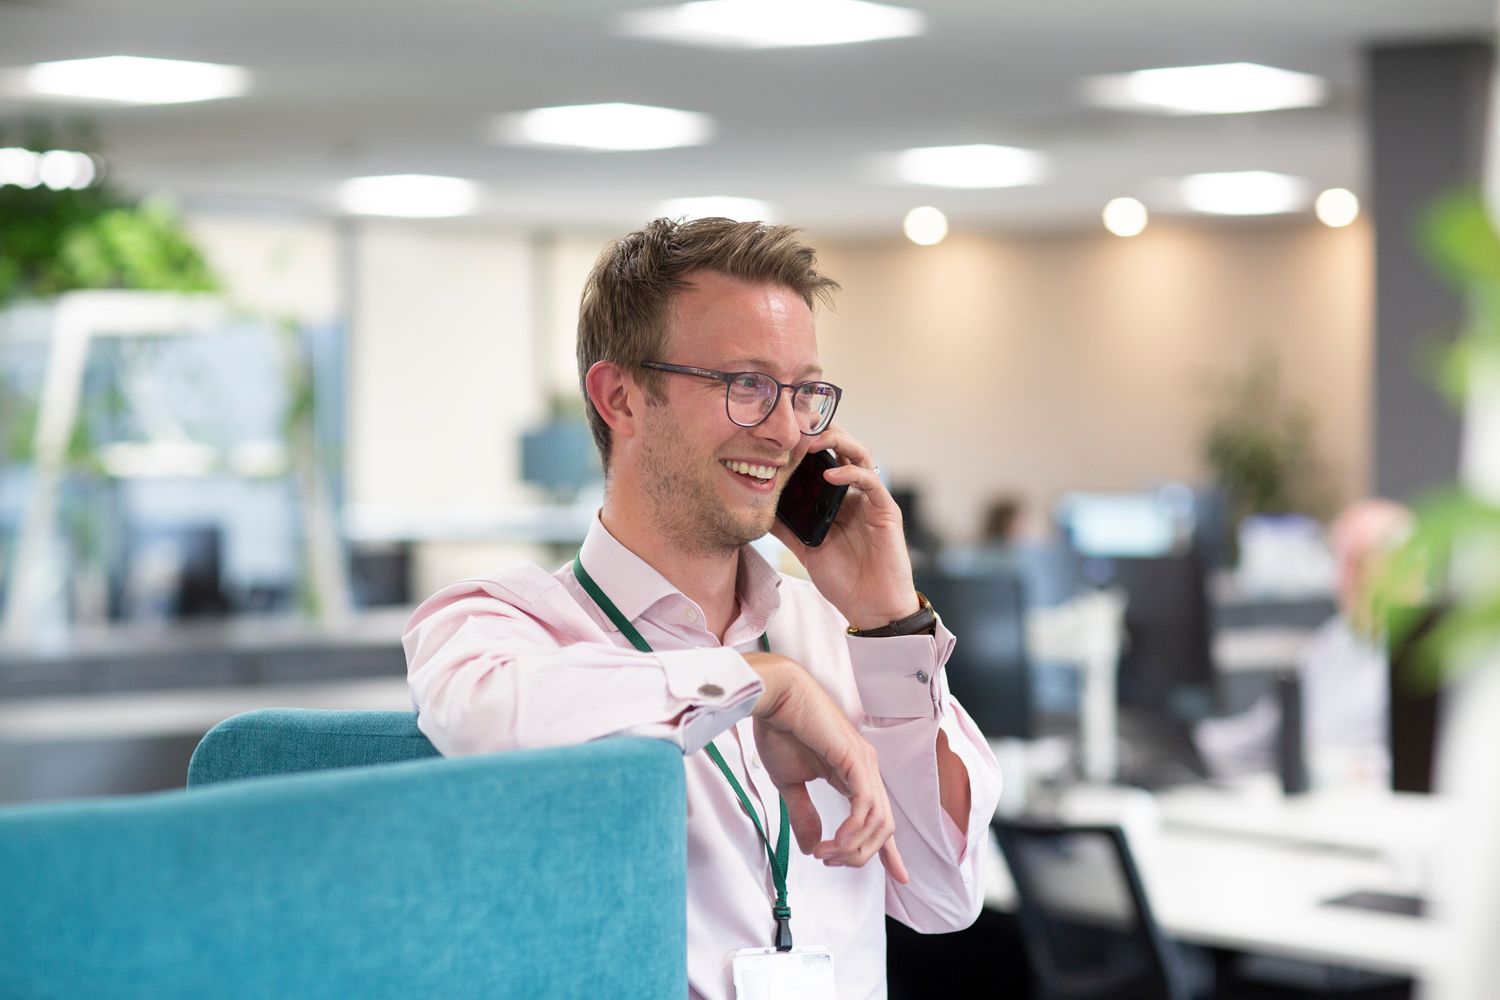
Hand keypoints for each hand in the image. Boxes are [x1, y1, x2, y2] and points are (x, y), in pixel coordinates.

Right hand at [744, 651, 908, 882]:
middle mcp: (866, 769)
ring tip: (826, 852)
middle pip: (884, 828)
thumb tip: (813, 847)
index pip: (880, 819)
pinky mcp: (854, 758)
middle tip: (829, 861)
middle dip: (861, 855)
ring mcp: (864, 763)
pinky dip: (854, 828)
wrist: (774, 698)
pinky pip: (866, 804)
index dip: (891, 852)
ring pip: (879, 821)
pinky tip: (837, 839)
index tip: (901, 876)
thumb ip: (805, 815)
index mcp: (855, 774)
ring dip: (853, 846)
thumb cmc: (780, 731)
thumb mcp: (791, 785)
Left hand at [771, 424, 919, 629]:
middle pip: (843, 447)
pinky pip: (871, 481)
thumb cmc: (844, 580)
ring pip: (860, 454)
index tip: (784, 431)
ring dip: (837, 442)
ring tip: (812, 441)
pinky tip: (829, 475)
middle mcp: (856, 493)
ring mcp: (872, 499)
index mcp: (838, 498)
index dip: (808, 442)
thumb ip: (787, 528)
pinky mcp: (886, 511)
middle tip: (798, 425)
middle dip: (822, 432)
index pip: (825, 458)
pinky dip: (850, 473)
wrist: (871, 608)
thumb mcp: (806, 549)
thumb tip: (760, 511)